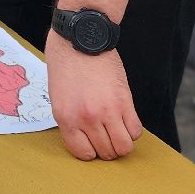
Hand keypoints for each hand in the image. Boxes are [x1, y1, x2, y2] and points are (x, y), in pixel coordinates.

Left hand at [45, 29, 143, 160]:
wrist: (81, 39)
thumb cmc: (66, 65)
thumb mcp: (58, 97)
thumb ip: (72, 120)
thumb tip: (87, 139)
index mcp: (66, 118)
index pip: (83, 153)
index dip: (90, 152)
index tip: (93, 144)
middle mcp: (86, 118)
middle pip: (106, 152)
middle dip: (108, 149)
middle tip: (107, 136)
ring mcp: (107, 111)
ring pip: (124, 146)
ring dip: (123, 143)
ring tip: (118, 131)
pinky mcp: (124, 101)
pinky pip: (136, 130)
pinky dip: (133, 130)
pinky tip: (126, 120)